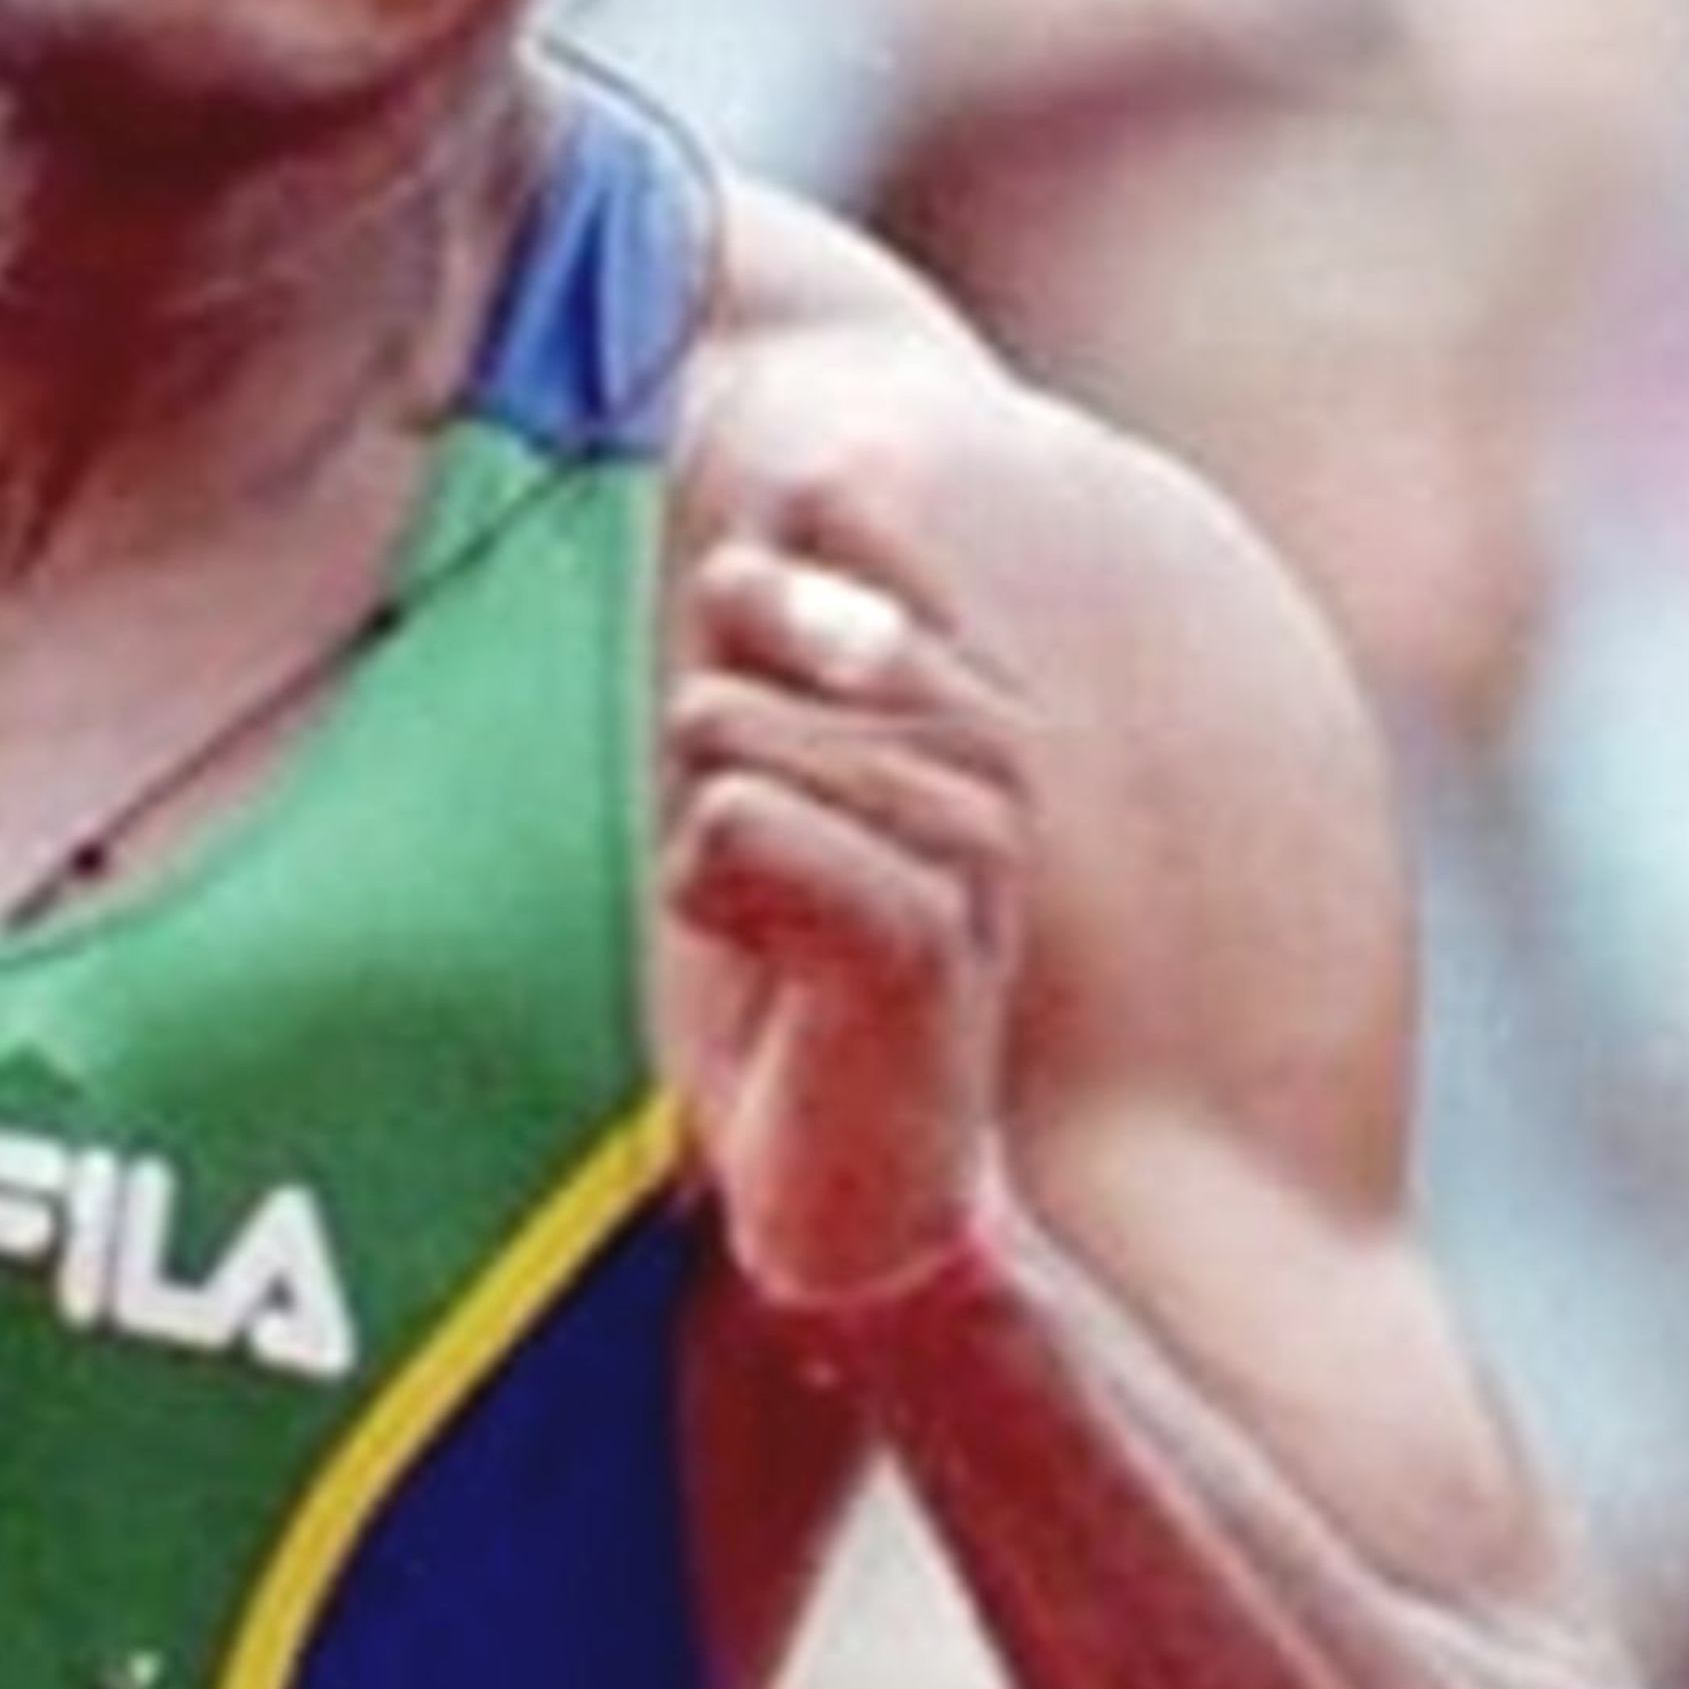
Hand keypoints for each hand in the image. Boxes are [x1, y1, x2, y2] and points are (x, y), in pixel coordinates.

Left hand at [661, 518, 1027, 1320]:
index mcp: (964, 692)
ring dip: (701, 844)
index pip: (838, 515)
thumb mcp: (763, 769)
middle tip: (764, 884)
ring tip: (774, 935)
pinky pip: (729, 824)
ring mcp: (971, 839)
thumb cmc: (796, 983)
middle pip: (740, 628)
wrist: (857, 1189)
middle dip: (699, 752)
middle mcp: (989, 749)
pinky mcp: (920, 932)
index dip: (745, 598)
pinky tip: (771, 973)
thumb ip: (774, 632)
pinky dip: (705, 899)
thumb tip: (776, 499)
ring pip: (724, 733)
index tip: (754, 732)